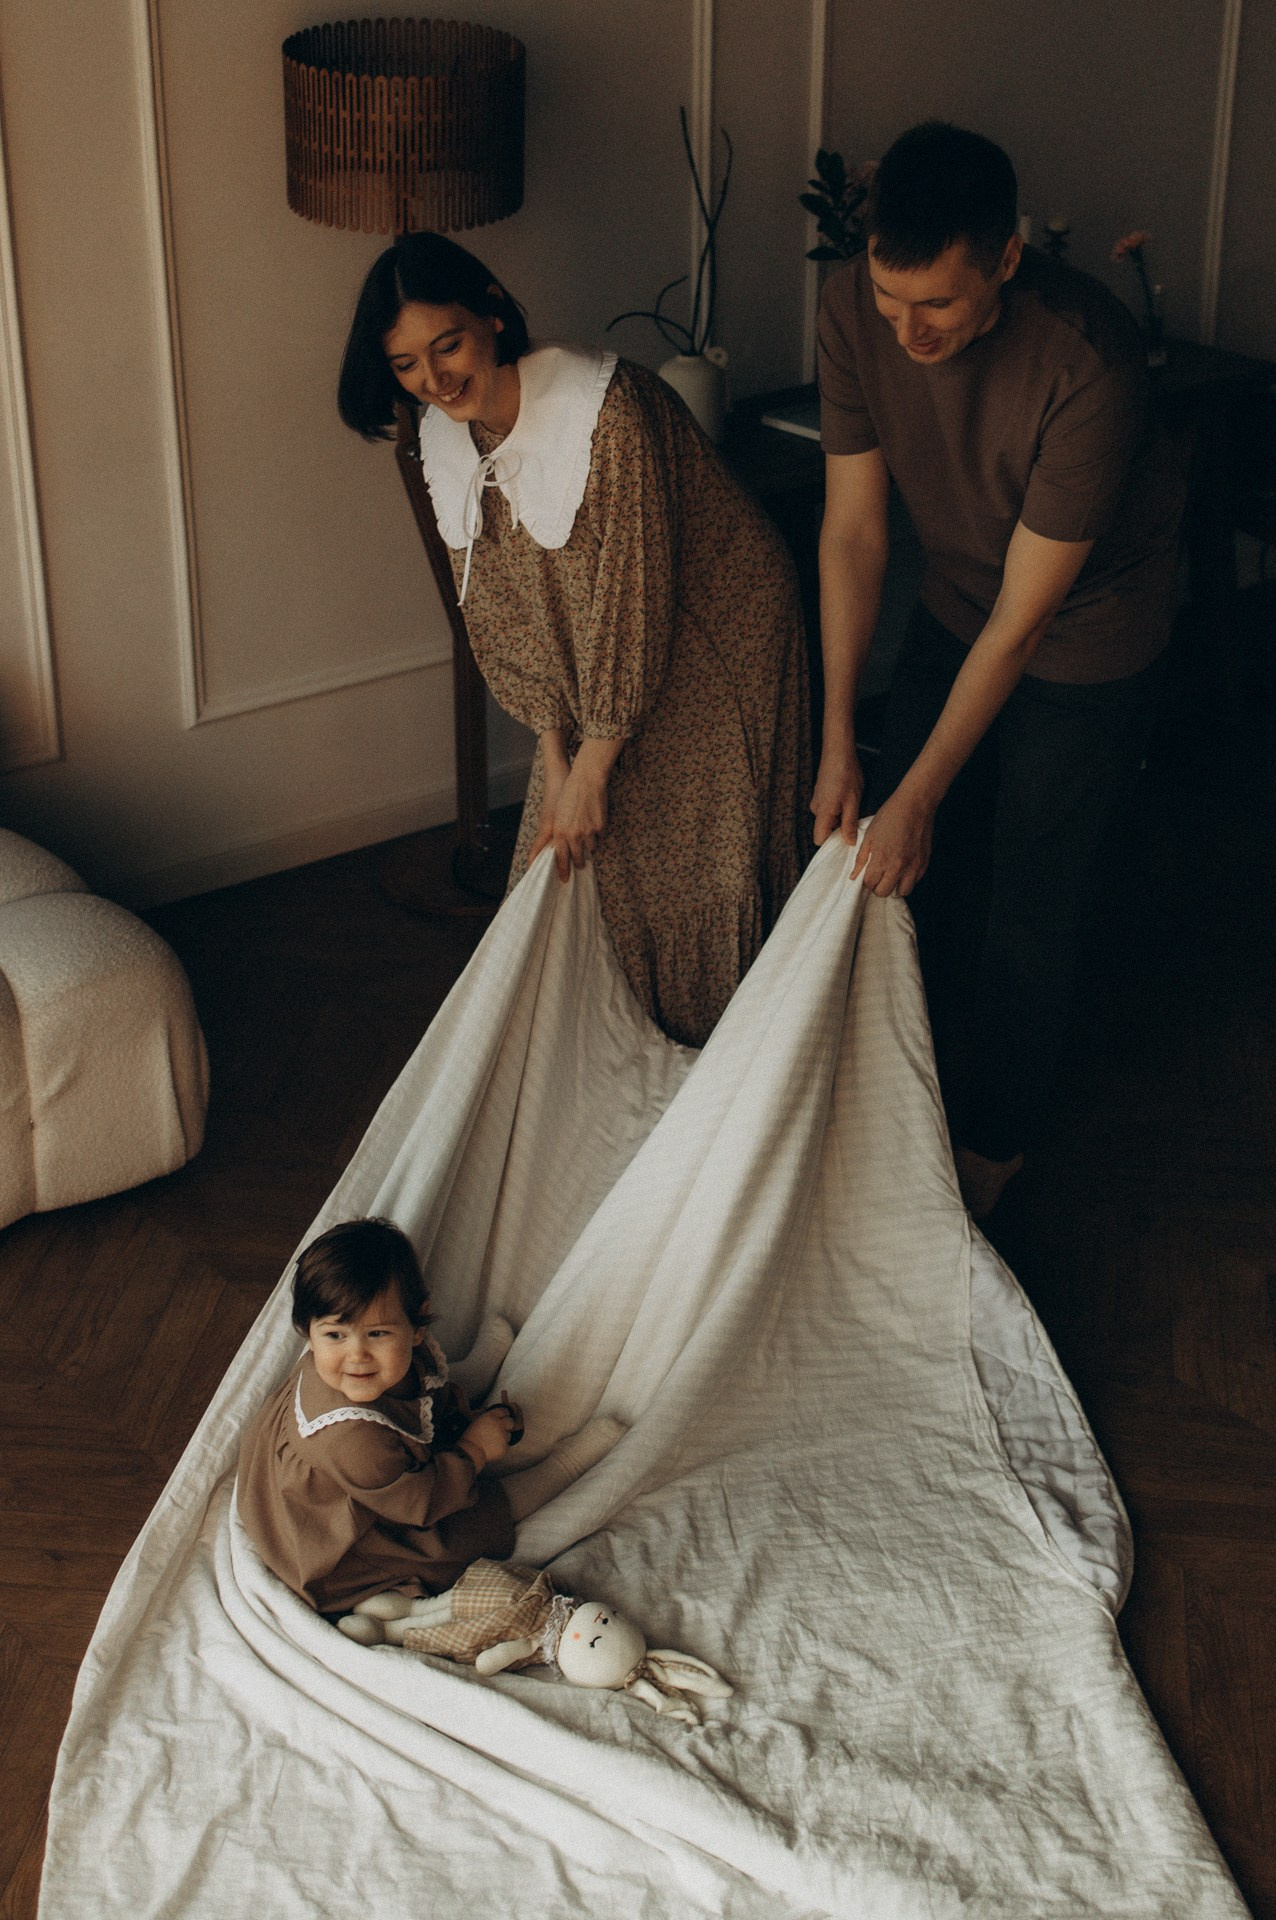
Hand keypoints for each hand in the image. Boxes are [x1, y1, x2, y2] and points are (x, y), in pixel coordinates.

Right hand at [460, 1401, 520, 1467]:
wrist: (470, 1452)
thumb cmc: (471, 1437)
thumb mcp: (477, 1421)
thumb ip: (488, 1417)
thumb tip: (494, 1414)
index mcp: (491, 1416)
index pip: (504, 1411)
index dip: (504, 1415)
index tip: (503, 1417)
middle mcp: (499, 1424)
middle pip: (510, 1422)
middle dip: (507, 1425)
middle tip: (502, 1430)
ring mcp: (503, 1436)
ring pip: (508, 1435)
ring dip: (503, 1437)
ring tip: (492, 1442)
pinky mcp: (504, 1447)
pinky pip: (505, 1446)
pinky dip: (501, 1448)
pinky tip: (492, 1449)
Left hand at [528, 758, 607, 880]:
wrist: (586, 781)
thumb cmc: (569, 794)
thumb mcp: (558, 815)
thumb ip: (561, 832)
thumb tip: (564, 847)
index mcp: (559, 832)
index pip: (561, 858)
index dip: (563, 870)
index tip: (565, 878)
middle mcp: (572, 835)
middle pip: (577, 858)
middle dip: (579, 862)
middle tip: (580, 865)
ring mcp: (587, 832)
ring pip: (590, 847)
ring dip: (589, 843)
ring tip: (588, 833)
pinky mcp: (600, 827)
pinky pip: (600, 836)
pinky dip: (598, 831)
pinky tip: (595, 820)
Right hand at [810, 744, 864, 847]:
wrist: (838, 751)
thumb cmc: (846, 774)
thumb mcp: (853, 802)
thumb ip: (850, 824)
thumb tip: (849, 842)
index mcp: (823, 813)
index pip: (819, 840)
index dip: (832, 844)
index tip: (847, 843)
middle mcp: (816, 809)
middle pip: (826, 830)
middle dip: (841, 830)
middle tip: (858, 825)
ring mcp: (818, 801)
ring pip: (830, 819)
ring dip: (842, 818)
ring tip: (856, 809)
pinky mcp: (821, 795)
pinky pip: (830, 809)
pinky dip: (840, 809)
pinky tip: (851, 801)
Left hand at [850, 785, 933, 896]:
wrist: (915, 805)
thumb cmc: (890, 817)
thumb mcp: (869, 836)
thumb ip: (861, 858)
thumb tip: (854, 876)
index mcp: (882, 860)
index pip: (870, 884)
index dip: (866, 881)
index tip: (868, 874)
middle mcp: (898, 867)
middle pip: (884, 892)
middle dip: (878, 887)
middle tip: (878, 877)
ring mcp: (913, 866)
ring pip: (902, 892)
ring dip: (894, 887)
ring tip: (891, 876)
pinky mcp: (924, 863)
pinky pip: (915, 881)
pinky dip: (908, 879)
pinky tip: (903, 869)